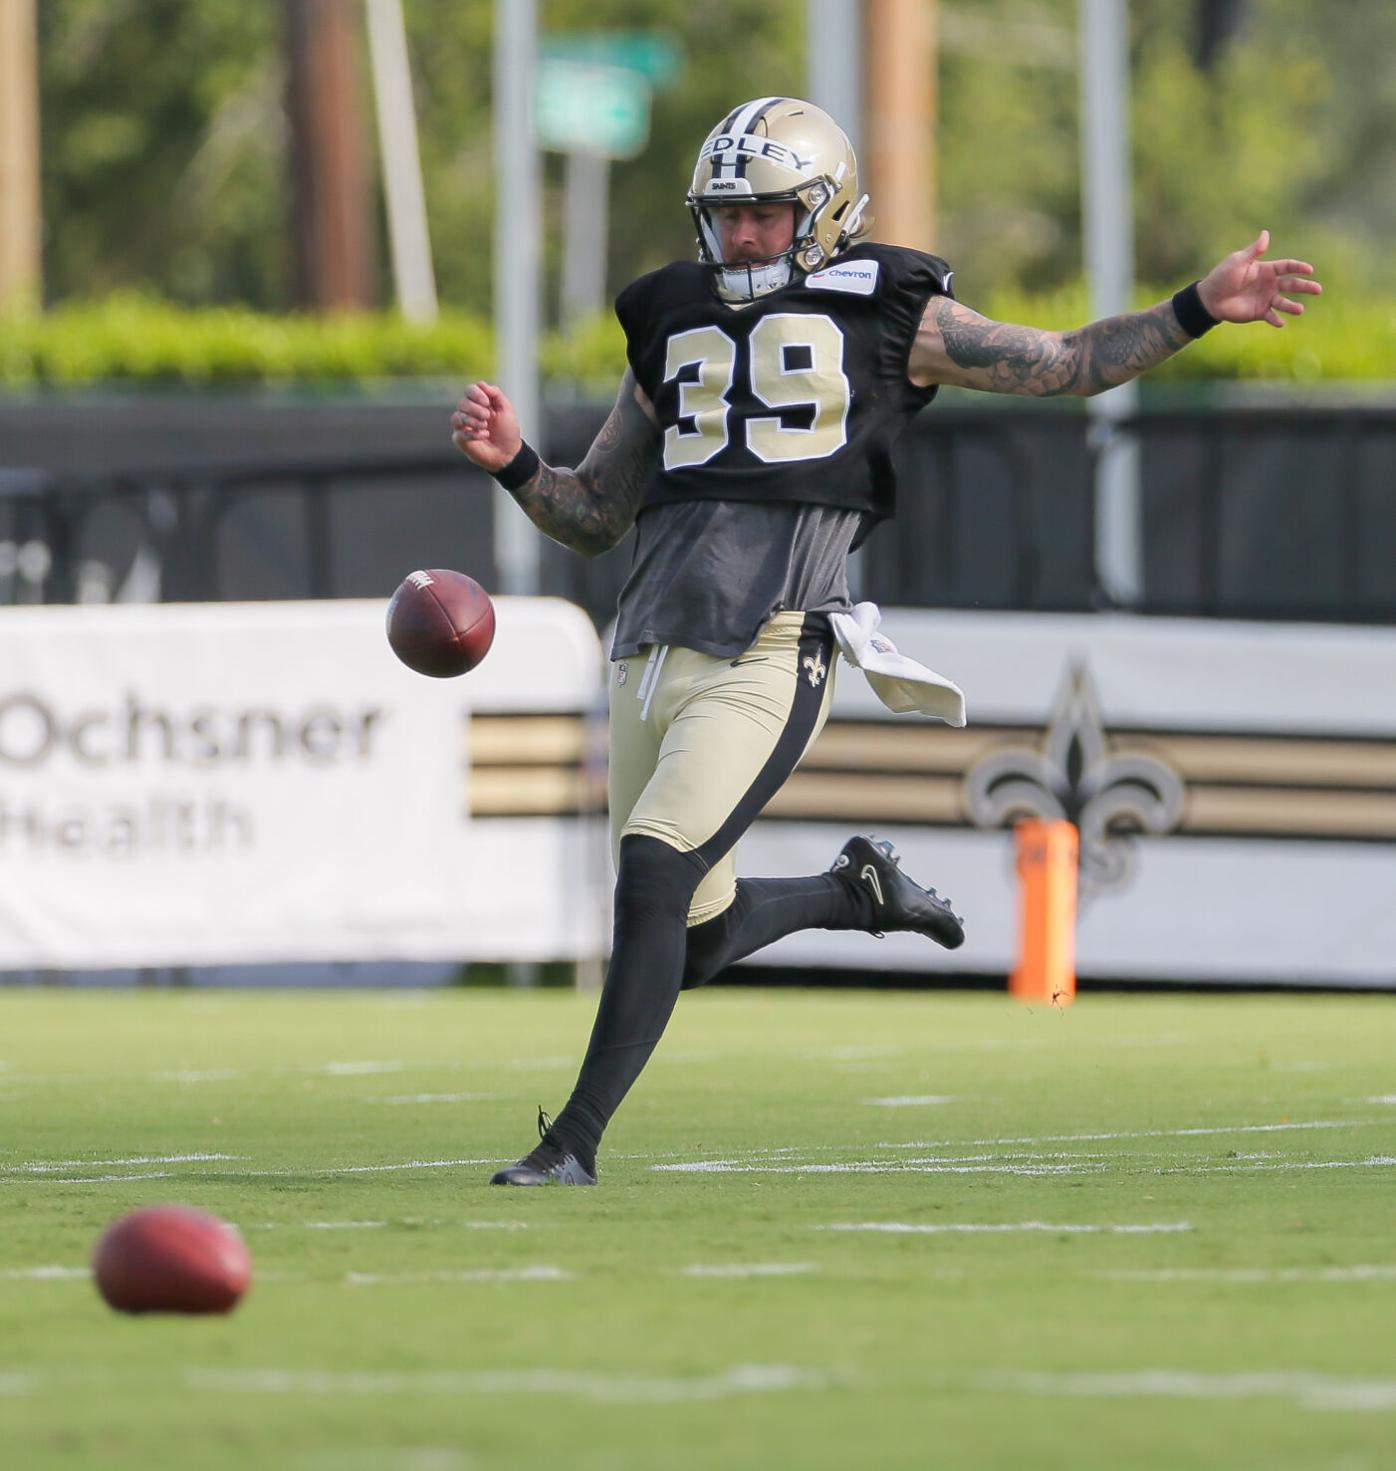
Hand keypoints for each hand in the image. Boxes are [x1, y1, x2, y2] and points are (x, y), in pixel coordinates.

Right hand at [450, 381, 522, 470]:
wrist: (508, 453)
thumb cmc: (507, 431)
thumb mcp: (506, 409)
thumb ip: (495, 394)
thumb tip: (480, 383)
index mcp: (479, 403)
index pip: (469, 390)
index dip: (475, 393)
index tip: (487, 403)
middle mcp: (468, 412)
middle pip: (461, 403)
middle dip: (475, 409)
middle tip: (487, 417)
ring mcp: (463, 426)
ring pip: (456, 417)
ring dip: (472, 421)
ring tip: (485, 426)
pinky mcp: (460, 440)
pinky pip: (459, 433)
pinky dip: (473, 434)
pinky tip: (484, 435)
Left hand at [1197, 231, 1321, 327]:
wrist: (1210, 298)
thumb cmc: (1223, 277)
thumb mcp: (1238, 262)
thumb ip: (1254, 251)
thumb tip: (1266, 233)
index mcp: (1266, 269)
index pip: (1287, 267)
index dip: (1299, 268)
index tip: (1309, 270)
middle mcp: (1269, 284)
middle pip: (1292, 284)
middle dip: (1305, 287)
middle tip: (1318, 290)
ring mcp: (1265, 299)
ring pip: (1284, 302)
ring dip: (1292, 306)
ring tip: (1300, 310)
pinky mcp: (1259, 312)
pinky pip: (1271, 317)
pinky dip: (1276, 320)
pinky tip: (1281, 323)